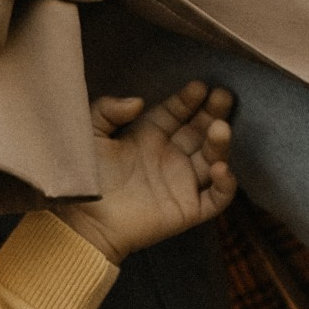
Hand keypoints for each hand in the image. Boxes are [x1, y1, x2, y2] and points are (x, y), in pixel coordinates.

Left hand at [53, 82, 235, 264]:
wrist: (83, 222)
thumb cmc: (84, 179)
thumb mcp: (90, 135)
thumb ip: (107, 111)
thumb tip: (138, 101)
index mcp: (148, 137)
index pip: (176, 113)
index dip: (188, 100)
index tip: (199, 87)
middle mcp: (169, 157)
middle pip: (200, 130)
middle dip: (213, 113)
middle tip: (223, 96)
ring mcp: (181, 183)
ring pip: (212, 158)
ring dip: (220, 143)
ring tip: (220, 128)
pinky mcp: (188, 209)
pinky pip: (217, 197)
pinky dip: (225, 184)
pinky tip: (220, 168)